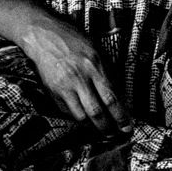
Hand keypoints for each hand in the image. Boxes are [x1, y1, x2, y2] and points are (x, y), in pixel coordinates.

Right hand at [20, 18, 131, 134]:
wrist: (44, 36)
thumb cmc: (74, 41)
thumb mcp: (96, 51)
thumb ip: (106, 72)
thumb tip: (119, 96)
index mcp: (94, 66)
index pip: (111, 97)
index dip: (120, 115)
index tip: (127, 126)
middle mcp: (79, 78)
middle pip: (96, 112)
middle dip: (107, 127)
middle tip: (114, 133)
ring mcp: (64, 86)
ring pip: (80, 116)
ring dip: (91, 125)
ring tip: (99, 127)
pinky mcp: (52, 91)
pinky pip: (67, 111)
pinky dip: (77, 116)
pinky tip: (83, 116)